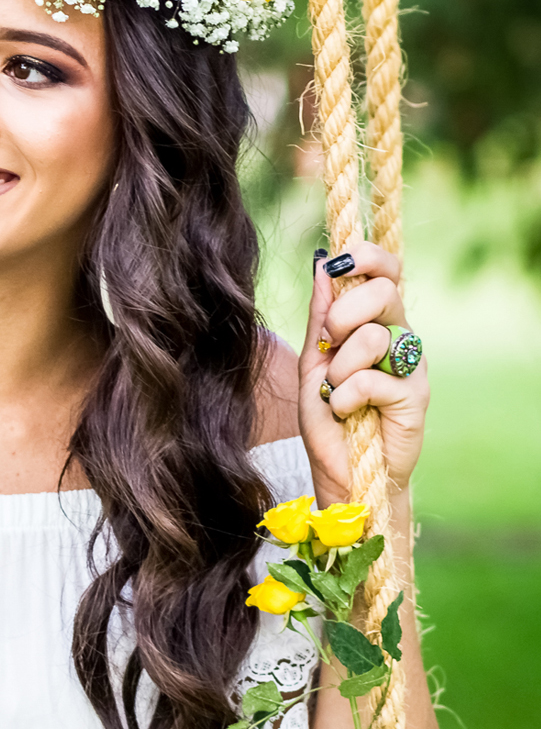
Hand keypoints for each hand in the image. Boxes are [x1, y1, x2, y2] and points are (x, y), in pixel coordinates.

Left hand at [298, 235, 428, 505]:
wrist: (341, 471)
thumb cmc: (327, 416)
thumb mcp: (313, 359)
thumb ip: (319, 315)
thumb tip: (322, 264)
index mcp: (375, 321)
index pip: (385, 269)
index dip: (366, 257)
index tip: (337, 265)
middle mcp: (400, 336)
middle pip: (384, 290)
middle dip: (344, 312)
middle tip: (329, 341)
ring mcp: (411, 365)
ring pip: (375, 336)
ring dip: (340, 367)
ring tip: (336, 392)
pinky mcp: (415, 396)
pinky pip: (373, 379)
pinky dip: (346, 397)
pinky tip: (347, 412)